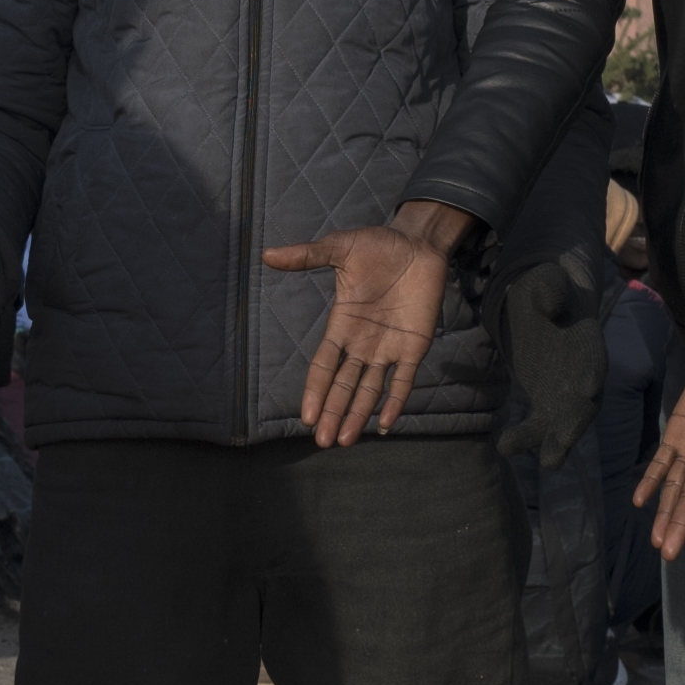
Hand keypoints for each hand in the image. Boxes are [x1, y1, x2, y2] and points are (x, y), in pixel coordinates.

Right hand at [264, 200, 465, 447]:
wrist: (417, 242)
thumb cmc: (377, 245)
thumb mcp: (339, 248)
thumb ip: (307, 256)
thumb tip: (267, 255)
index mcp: (342, 326)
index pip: (324, 366)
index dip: (315, 391)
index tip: (307, 417)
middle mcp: (362, 343)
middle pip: (343, 385)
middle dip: (333, 413)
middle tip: (323, 442)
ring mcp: (389, 348)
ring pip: (369, 389)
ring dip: (358, 414)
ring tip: (346, 441)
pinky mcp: (414, 346)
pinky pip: (404, 380)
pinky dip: (396, 401)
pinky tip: (386, 424)